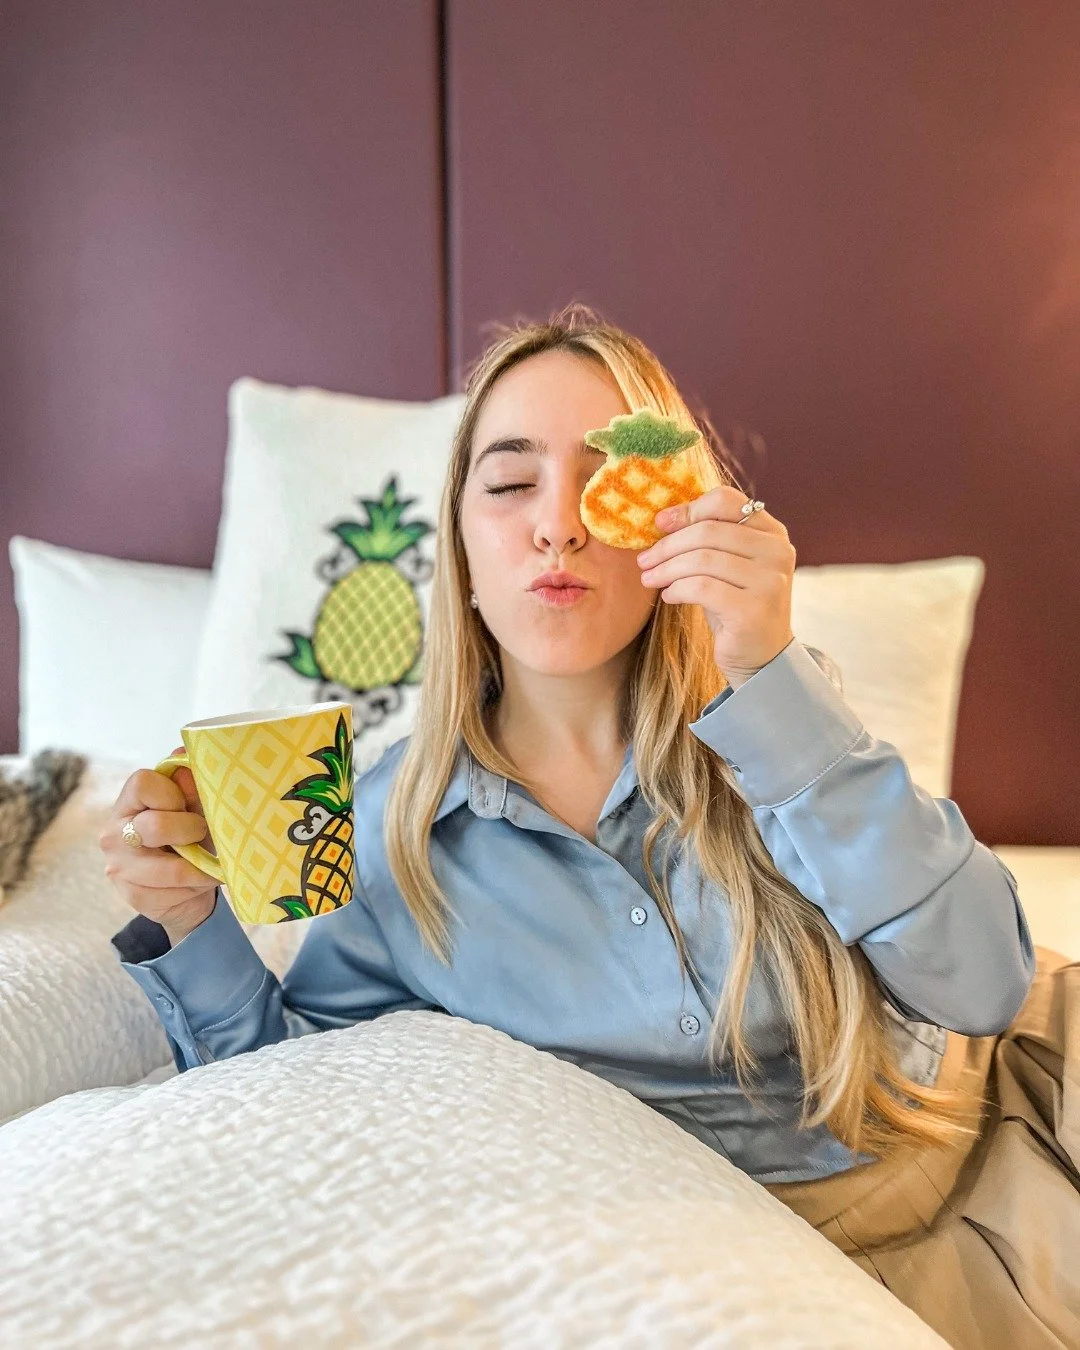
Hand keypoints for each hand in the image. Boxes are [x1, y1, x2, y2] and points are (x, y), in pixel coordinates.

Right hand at [99, 750, 217, 936]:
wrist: (187, 888)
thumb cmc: (192, 838)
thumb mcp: (196, 808)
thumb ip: (192, 785)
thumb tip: (184, 754)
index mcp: (128, 802)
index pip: (143, 782)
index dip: (172, 794)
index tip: (186, 805)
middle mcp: (114, 832)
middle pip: (155, 825)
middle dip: (191, 831)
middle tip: (202, 834)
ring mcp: (119, 866)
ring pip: (169, 868)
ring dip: (200, 867)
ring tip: (210, 863)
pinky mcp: (132, 895)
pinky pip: (173, 892)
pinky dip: (194, 888)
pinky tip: (197, 883)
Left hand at [636, 486, 795, 686]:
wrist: (761, 657)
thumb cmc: (735, 605)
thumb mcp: (728, 565)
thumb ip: (709, 539)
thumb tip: (663, 518)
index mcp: (772, 533)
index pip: (726, 501)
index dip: (687, 509)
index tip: (659, 524)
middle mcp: (777, 552)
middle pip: (708, 531)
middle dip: (668, 545)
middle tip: (644, 560)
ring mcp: (769, 581)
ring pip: (702, 559)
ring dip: (666, 569)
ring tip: (649, 578)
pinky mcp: (753, 610)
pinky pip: (701, 588)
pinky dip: (677, 589)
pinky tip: (669, 596)